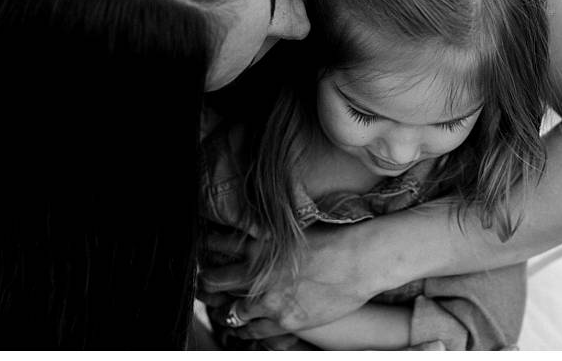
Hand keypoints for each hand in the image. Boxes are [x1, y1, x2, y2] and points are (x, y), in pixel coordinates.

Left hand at [197, 223, 379, 334]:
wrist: (359, 261)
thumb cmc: (332, 239)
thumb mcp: (292, 229)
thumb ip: (267, 233)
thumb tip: (252, 230)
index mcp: (258, 244)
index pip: (217, 245)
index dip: (206, 249)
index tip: (202, 252)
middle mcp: (258, 273)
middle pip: (214, 282)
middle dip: (205, 283)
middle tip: (202, 285)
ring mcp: (269, 301)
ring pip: (231, 313)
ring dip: (224, 312)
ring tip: (221, 312)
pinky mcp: (284, 321)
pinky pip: (254, 333)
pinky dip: (246, 331)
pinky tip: (243, 330)